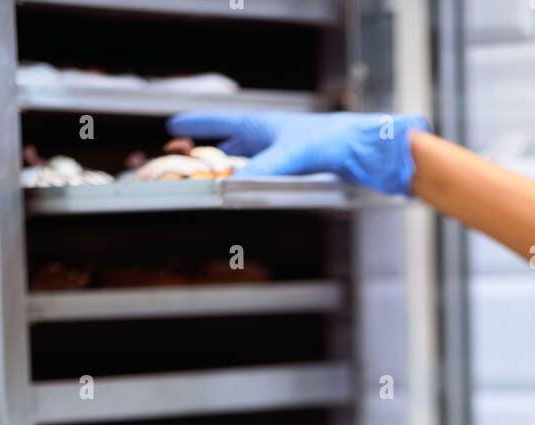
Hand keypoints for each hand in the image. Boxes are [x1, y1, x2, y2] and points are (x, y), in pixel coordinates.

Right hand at [166, 110, 430, 195]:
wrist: (361, 149)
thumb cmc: (330, 140)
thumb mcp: (292, 155)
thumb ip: (264, 169)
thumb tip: (234, 185)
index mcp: (261, 127)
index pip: (220, 124)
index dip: (196, 125)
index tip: (174, 126)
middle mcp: (268, 138)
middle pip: (229, 146)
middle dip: (208, 153)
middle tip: (187, 156)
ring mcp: (281, 153)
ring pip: (246, 162)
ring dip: (230, 171)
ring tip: (214, 178)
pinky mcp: (295, 169)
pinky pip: (264, 175)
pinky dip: (251, 182)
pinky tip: (252, 191)